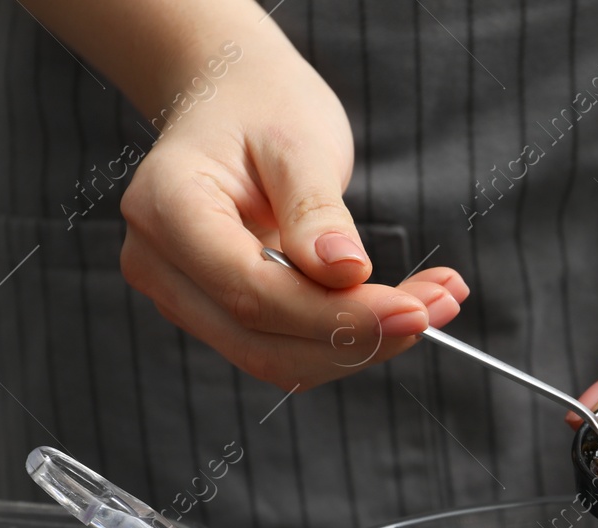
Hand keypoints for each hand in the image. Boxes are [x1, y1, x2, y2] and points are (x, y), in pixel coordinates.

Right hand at [118, 25, 466, 388]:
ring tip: (433, 304)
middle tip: (438, 309)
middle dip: (358, 338)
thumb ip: (316, 211)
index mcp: (166, 209)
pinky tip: (402, 307)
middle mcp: (159, 265)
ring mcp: (182, 297)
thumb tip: (346, 273)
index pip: (252, 292)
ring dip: (361, 346)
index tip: (415, 311)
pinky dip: (347, 339)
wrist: (230, 97)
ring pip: (276, 359)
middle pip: (262, 341)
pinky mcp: (216, 314)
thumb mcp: (298, 140)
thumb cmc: (261, 106)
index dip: (336, 316)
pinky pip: (284, 348)